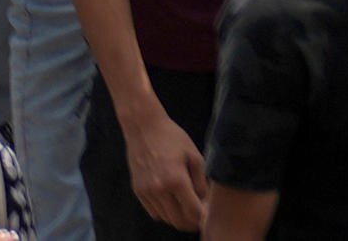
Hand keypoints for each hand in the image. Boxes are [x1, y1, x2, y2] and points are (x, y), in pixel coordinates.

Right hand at [128, 105, 210, 232]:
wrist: (142, 125)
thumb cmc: (171, 137)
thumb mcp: (195, 157)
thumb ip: (202, 184)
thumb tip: (205, 203)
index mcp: (176, 180)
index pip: (194, 214)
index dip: (205, 218)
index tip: (210, 213)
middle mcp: (159, 189)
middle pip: (180, 222)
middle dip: (193, 222)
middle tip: (200, 213)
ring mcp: (146, 190)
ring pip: (167, 219)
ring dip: (179, 218)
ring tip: (186, 207)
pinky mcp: (138, 189)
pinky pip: (154, 212)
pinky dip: (165, 213)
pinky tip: (172, 202)